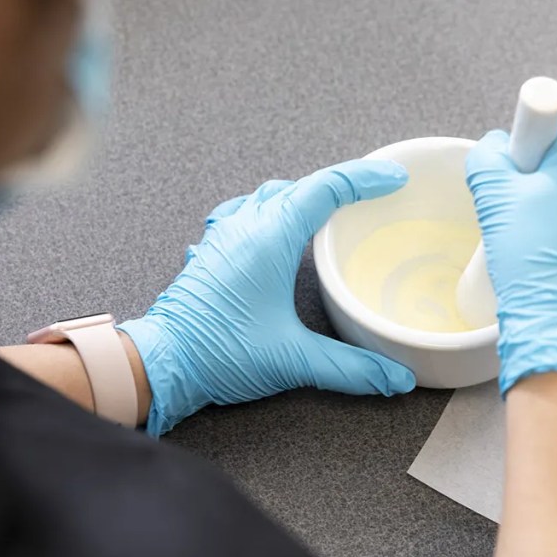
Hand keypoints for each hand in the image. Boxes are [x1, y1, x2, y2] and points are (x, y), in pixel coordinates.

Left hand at [119, 160, 415, 435]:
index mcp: (271, 236)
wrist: (161, 363)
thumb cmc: (217, 352)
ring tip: (329, 211)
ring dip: (303, 196)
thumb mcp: (293, 359)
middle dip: (340, 185)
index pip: (327, 188)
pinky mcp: (212, 253)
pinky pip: (245, 214)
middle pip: (301, 186)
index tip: (394, 179)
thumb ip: (351, 368)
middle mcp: (246, 226)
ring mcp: (224, 236)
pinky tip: (274, 231)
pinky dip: (271, 214)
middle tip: (372, 195)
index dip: (366, 178)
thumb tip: (395, 378)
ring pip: (270, 196)